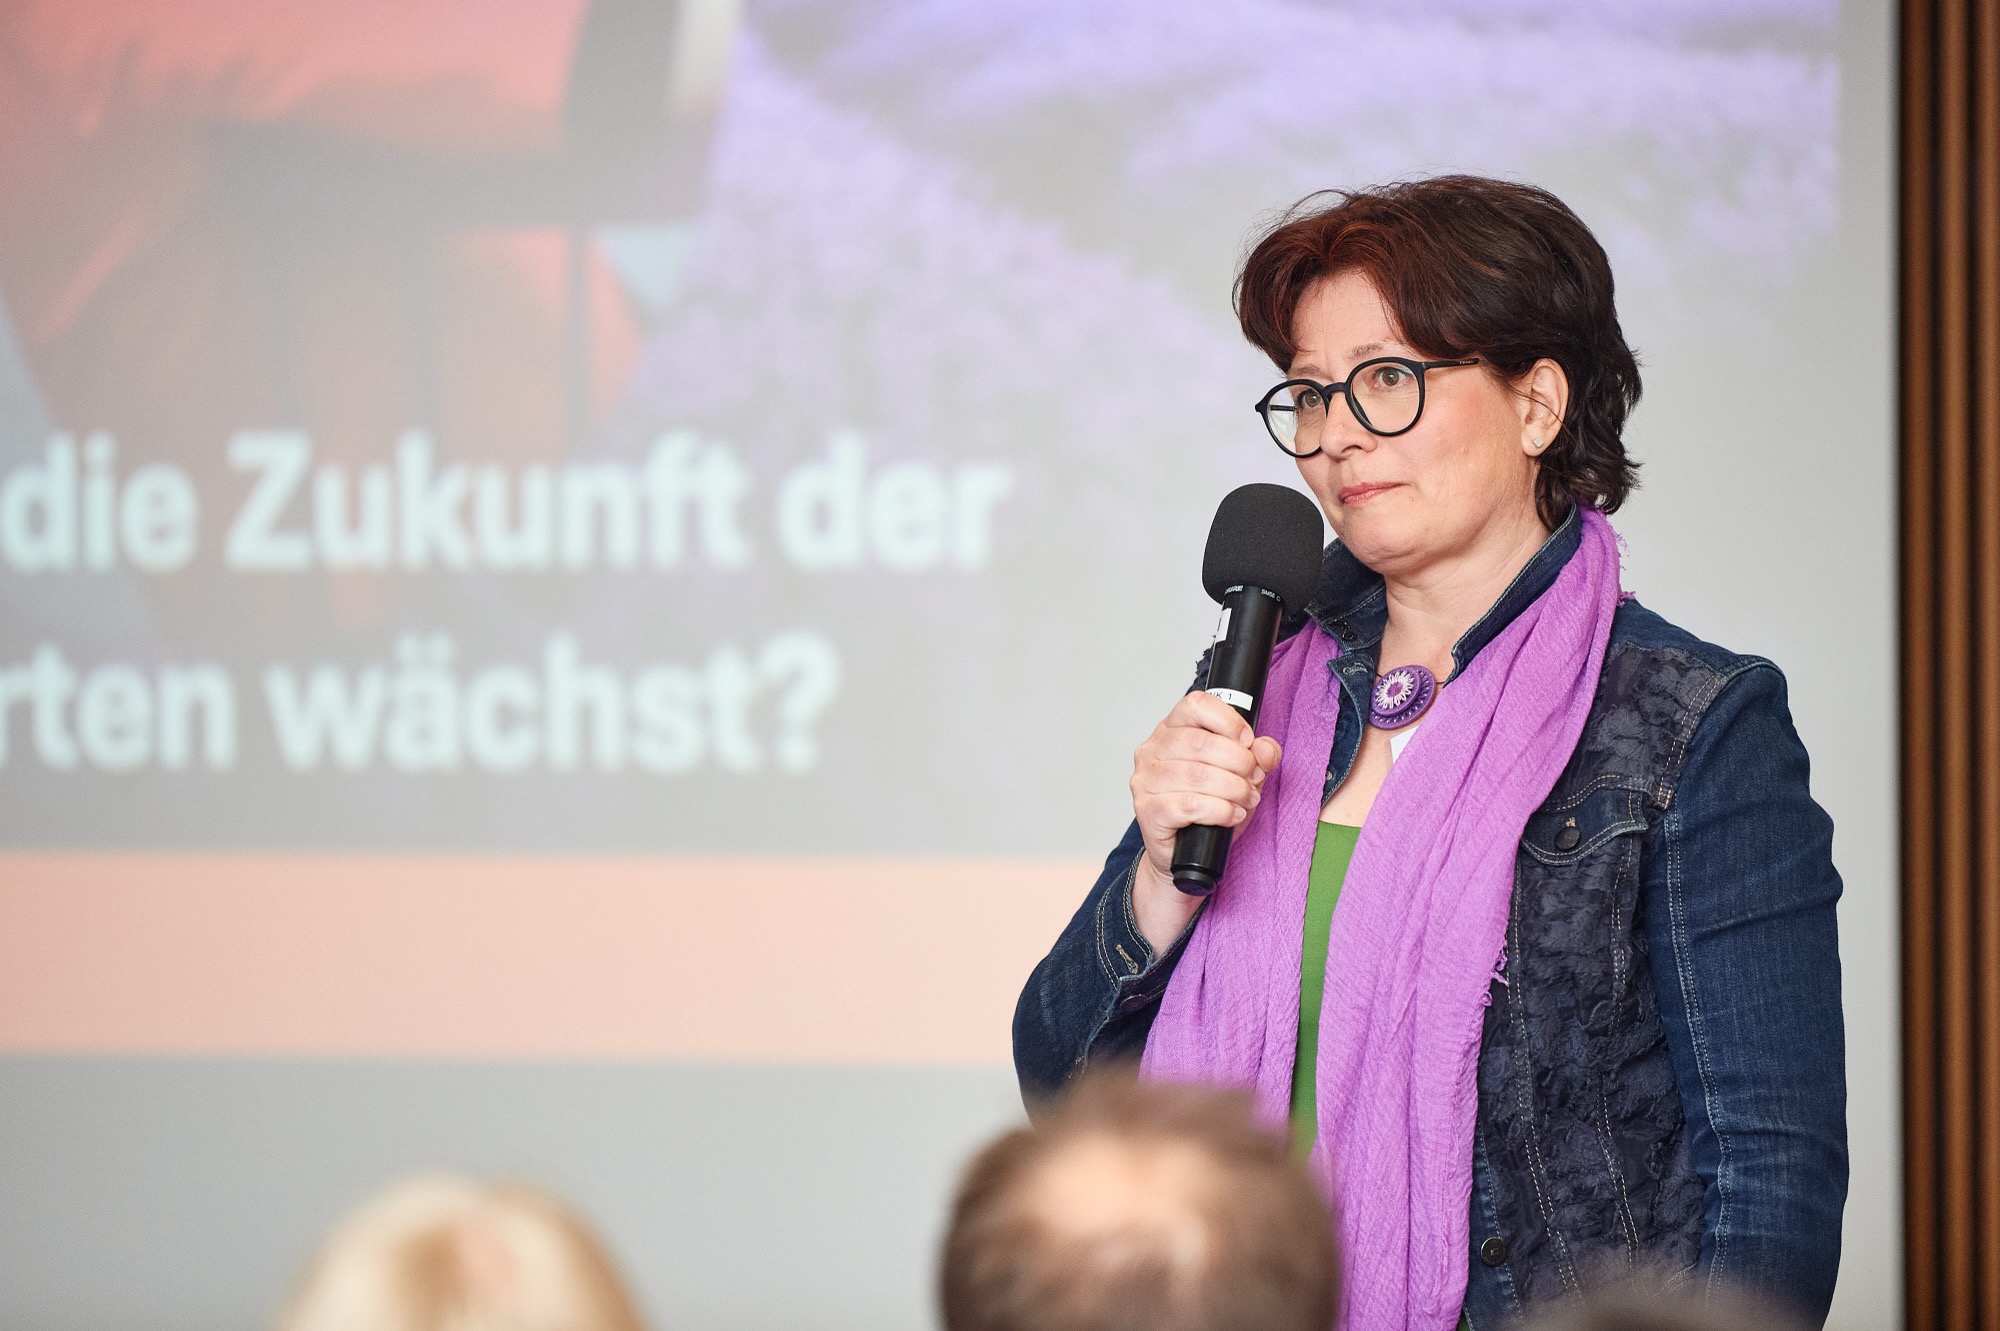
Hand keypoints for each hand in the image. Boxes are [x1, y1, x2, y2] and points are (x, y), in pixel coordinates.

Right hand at [1127, 691, 1281, 952]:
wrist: (1184, 854)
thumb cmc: (1207, 808)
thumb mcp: (1241, 777)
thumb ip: (1258, 757)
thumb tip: (1266, 749)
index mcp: (1171, 729)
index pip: (1195, 705)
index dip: (1228, 720)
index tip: (1248, 741)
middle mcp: (1152, 750)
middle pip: (1200, 742)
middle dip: (1239, 762)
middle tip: (1254, 778)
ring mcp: (1145, 781)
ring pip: (1196, 775)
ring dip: (1233, 788)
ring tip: (1246, 799)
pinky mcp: (1147, 811)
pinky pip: (1189, 805)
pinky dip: (1219, 810)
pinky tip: (1232, 814)